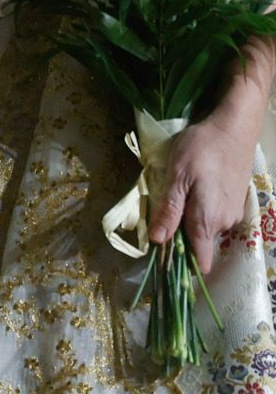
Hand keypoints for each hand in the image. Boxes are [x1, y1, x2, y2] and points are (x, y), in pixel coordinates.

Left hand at [148, 101, 259, 273]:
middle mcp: (223, 223)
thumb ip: (169, 211)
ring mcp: (232, 213)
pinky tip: (192, 190)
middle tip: (160, 213)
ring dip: (187, 219)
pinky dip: (199, 209)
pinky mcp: (235, 202)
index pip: (199, 261)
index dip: (179, 265)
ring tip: (175, 195)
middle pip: (198, 244)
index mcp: (207, 221)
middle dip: (177, 236)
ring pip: (204, 228)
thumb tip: (158, 242)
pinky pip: (213, 216)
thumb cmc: (201, 149)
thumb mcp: (177, 177)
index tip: (160, 261)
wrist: (233, 128)